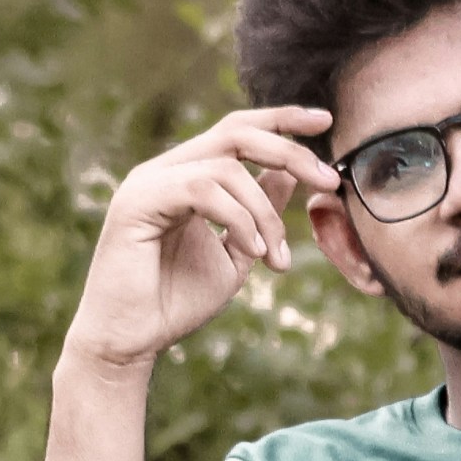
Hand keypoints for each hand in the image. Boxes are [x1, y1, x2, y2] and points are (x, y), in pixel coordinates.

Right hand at [62, 107, 340, 374]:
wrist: (130, 341)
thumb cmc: (175, 302)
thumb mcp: (235, 254)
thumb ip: (258, 214)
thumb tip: (287, 173)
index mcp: (187, 176)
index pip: (238, 131)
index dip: (282, 120)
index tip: (326, 121)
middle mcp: (166, 169)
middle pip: (236, 133)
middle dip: (290, 152)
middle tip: (329, 181)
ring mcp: (149, 181)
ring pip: (227, 168)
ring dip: (265, 214)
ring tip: (276, 258)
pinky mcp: (138, 201)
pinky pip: (203, 190)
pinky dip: (239, 219)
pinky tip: (252, 252)